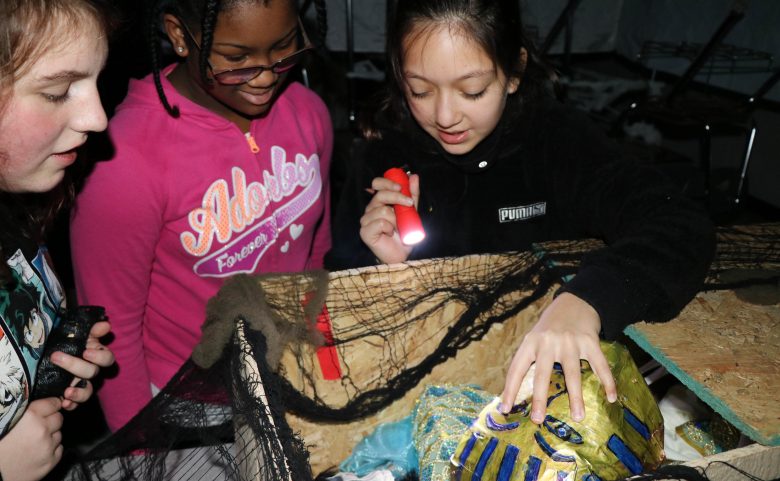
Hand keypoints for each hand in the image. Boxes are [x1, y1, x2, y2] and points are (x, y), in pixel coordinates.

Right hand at [0, 398, 63, 480]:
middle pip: (59, 418)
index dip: (52, 404)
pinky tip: (37, 452)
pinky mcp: (50, 462)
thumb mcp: (6, 421)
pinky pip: (59, 449)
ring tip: (34, 441)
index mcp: (30, 416)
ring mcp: (48, 447)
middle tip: (38, 426)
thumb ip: (24, 411)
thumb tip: (37, 405)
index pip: (53, 403)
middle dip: (51, 420)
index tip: (51, 406)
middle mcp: (42, 430)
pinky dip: (51, 449)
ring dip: (50, 436)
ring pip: (59, 434)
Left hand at [51, 320, 113, 409]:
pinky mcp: (71, 396)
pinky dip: (71, 404)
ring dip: (79, 392)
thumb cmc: (64, 342)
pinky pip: (75, 404)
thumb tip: (105, 325)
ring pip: (88, 391)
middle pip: (92, 372)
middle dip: (75, 366)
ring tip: (66, 392)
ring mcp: (81, 384)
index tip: (86, 352)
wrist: (46, 355)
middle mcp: (90, 371)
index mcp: (95, 355)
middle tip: (55, 357)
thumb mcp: (75, 332)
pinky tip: (63, 403)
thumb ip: (91, 329)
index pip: (107, 358)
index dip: (99, 357)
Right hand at [359, 174, 420, 263]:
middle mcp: (371, 209)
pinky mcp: (364, 232)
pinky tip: (389, 233)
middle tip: (409, 203)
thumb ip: (412, 194)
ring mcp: (366, 220)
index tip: (401, 187)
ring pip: (382, 211)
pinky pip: (379, 223)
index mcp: (380, 201)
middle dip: (397, 197)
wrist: (402, 253)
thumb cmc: (405, 233)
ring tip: (398, 228)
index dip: (387, 182)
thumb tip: (414, 176)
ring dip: (396, 220)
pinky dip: (388, 228)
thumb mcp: (412, 211)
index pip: (377, 184)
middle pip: (380, 195)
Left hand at [499, 293, 616, 423]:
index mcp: (530, 343)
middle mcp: (548, 342)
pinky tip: (612, 397)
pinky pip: (599, 365)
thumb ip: (529, 360)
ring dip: (576, 397)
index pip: (517, 369)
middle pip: (543, 373)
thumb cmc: (550, 327)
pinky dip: (607, 382)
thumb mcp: (534, 338)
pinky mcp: (590, 341)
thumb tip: (515, 392)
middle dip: (539, 398)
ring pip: (572, 373)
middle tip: (537, 419)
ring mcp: (570, 342)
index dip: (510, 389)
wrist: (575, 302)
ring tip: (578, 417)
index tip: (505, 409)